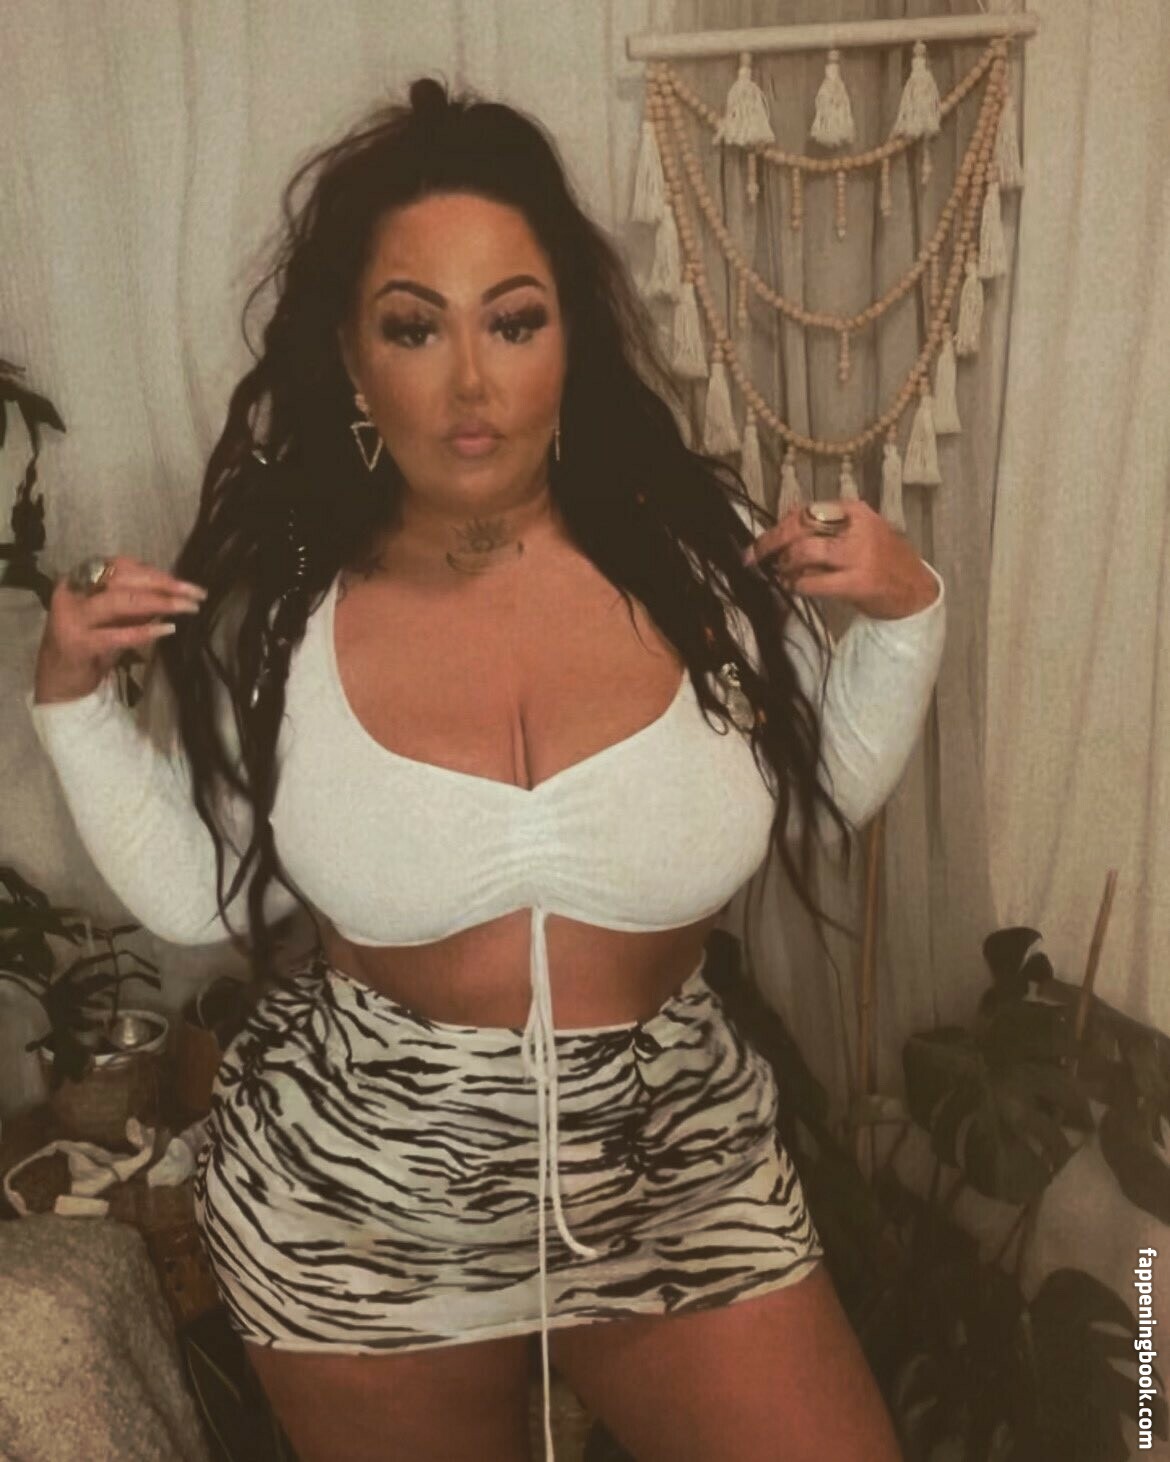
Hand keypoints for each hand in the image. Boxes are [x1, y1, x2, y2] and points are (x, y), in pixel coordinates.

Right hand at [34, 556, 207, 703]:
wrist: (59, 681)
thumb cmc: (91, 645)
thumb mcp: (115, 618)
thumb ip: (138, 603)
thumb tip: (174, 591)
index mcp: (80, 579)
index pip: (121, 565)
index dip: (155, 572)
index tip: (184, 583)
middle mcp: (73, 592)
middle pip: (122, 578)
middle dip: (163, 584)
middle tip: (195, 593)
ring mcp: (73, 617)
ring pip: (120, 601)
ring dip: (159, 602)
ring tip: (188, 608)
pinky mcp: (78, 643)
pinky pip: (117, 633)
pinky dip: (145, 630)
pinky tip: (168, 629)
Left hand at [741, 500, 939, 619]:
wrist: (914, 590)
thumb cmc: (880, 560)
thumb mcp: (856, 533)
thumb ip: (824, 526)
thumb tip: (785, 518)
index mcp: (854, 510)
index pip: (806, 511)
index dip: (778, 527)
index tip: (761, 542)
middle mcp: (856, 527)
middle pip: (800, 526)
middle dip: (770, 543)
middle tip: (752, 558)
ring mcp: (859, 554)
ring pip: (804, 551)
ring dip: (785, 565)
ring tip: (783, 574)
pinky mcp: (858, 582)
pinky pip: (813, 582)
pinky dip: (797, 585)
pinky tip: (795, 587)